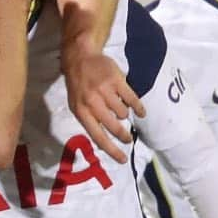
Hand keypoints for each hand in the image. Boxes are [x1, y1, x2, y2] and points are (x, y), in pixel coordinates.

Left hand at [61, 37, 144, 164]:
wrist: (81, 58)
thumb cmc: (79, 85)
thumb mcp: (76, 105)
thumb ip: (89, 120)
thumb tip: (105, 142)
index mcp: (81, 111)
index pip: (98, 136)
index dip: (112, 150)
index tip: (123, 159)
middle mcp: (93, 102)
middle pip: (114, 127)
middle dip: (123, 136)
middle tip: (128, 139)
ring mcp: (105, 91)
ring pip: (123, 113)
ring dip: (124, 114)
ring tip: (120, 110)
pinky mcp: (116, 80)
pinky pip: (132, 99)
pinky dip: (138, 107)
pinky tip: (140, 111)